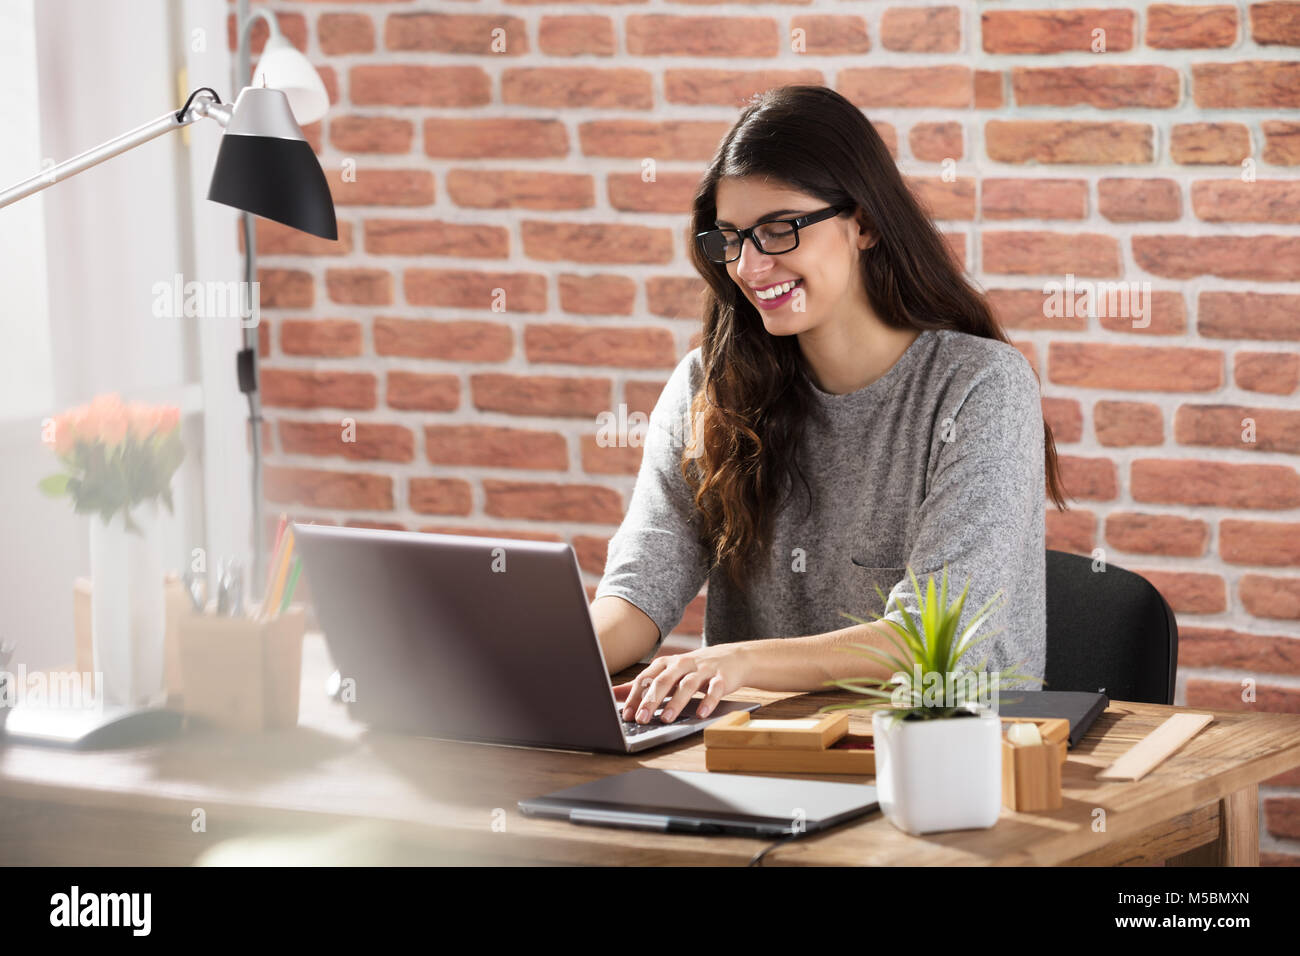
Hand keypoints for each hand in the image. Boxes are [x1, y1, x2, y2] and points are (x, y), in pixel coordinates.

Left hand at [613, 643, 751, 723]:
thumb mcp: (668, 674)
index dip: (635, 696)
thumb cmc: (694, 669)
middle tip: (641, 719)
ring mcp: (703, 670)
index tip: (626, 714)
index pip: (646, 679)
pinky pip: (714, 690)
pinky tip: (701, 714)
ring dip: (675, 703)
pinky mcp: (722, 678)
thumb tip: (612, 694)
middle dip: (650, 700)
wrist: (733, 658)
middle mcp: (683, 664)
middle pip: (664, 681)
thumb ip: (642, 685)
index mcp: (666, 664)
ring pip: (687, 685)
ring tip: (666, 719)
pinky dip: (708, 702)